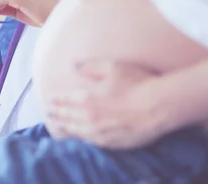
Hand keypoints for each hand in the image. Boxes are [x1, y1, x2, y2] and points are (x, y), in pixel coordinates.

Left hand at [46, 60, 168, 149]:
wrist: (159, 107)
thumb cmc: (137, 83)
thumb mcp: (113, 67)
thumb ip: (90, 67)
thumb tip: (73, 64)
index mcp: (87, 98)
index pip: (64, 100)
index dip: (55, 100)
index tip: (48, 100)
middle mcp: (89, 117)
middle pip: (67, 117)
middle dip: (56, 114)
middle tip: (48, 113)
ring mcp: (99, 132)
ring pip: (75, 132)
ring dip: (64, 128)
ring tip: (57, 126)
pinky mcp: (110, 143)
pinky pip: (88, 142)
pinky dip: (78, 139)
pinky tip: (77, 137)